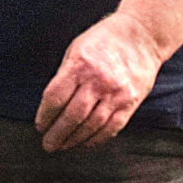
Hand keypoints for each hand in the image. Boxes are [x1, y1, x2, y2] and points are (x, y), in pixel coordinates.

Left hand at [33, 13, 167, 151]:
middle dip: (57, 134)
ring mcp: (116, 94)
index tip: (40, 125)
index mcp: (80, 65)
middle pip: (72, 115)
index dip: (45, 115)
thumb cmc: (104, 40)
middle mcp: (98, 81)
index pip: (55, 97)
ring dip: (75, 140)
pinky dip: (96, 138)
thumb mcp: (76, 49)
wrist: (141, 36)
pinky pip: (111, 127)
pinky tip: (85, 143)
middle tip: (48, 144)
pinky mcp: (130, 103)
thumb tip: (51, 104)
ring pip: (91, 125)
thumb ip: (65, 75)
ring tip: (64, 146)